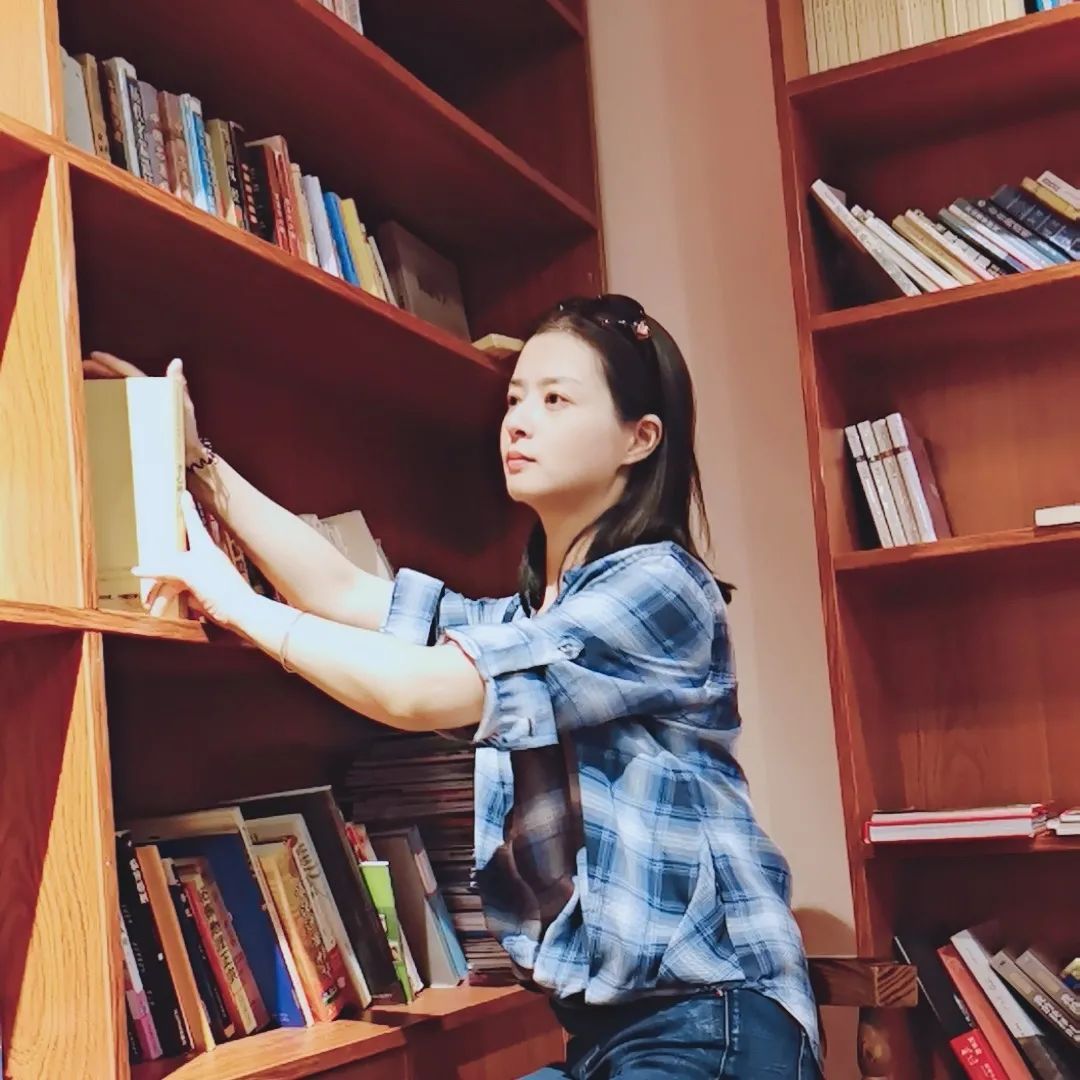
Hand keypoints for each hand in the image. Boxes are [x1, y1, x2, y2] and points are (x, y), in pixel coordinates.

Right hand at [84, 351, 202, 467]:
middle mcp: (143, 399)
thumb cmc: (187, 434)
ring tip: (78, 381)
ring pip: (113, 394)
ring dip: (97, 386)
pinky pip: (114, 412)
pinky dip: (101, 405)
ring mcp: (137, 412)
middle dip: (98, 371)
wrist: (185, 459)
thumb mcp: (184, 407)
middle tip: (79, 366)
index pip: (130, 373)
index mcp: (154, 391)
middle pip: (117, 381)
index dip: (113, 363)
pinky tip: (88, 404)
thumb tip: (176, 362)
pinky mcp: (132, 427)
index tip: (94, 355)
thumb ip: (177, 385)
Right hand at [133, 491, 256, 631]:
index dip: (186, 508)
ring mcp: (200, 576)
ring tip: (146, 604)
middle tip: (139, 572)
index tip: (184, 493)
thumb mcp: (189, 571)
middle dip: (155, 570)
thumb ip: (164, 568)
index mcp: (203, 546)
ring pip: (172, 580)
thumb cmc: (220, 586)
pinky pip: (177, 594)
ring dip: (159, 593)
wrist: (240, 612)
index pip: (192, 522)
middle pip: (171, 558)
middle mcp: (201, 558)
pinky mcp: (200, 593)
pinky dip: (166, 601)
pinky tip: (154, 607)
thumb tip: (138, 570)